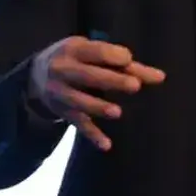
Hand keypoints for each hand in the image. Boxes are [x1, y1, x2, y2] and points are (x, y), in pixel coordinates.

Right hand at [28, 36, 165, 151]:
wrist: (35, 77)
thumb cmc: (77, 60)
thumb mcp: (92, 52)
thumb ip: (126, 64)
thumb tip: (161, 77)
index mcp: (73, 49)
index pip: (95, 51)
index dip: (112, 55)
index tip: (129, 59)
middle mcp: (63, 70)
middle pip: (88, 75)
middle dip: (111, 80)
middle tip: (135, 86)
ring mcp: (61, 93)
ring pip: (80, 101)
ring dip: (98, 107)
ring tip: (117, 113)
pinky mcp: (63, 112)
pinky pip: (78, 125)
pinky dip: (92, 135)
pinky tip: (106, 145)